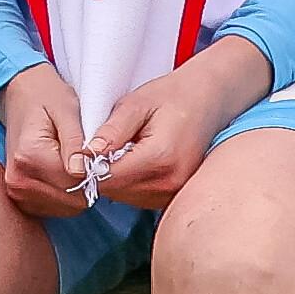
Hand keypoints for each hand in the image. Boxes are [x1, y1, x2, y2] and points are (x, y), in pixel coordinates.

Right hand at [0, 64, 105, 217]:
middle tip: (88, 157)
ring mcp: (16, 191)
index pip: (76, 182)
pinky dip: (66, 194)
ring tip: (75, 162)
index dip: (96, 172)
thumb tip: (80, 172)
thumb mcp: (67, 109)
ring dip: (78, 190)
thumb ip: (75, 142)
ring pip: (66, 207)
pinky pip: (55, 207)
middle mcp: (18, 180)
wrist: (19, 95)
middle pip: (72, 199)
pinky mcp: (19, 196)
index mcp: (29, 157)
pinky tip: (65, 172)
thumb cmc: (47, 97)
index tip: (99, 154)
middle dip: (88, 182)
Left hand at [92, 40, 270, 208]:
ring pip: (126, 197)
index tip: (84, 149)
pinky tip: (136, 161)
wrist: (210, 98)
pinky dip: (130, 183)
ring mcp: (176, 191)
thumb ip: (112, 130)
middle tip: (105, 146)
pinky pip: (140, 197)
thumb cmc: (173, 96)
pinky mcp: (176, 194)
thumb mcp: (136, 103)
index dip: (89, 166)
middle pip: (115, 191)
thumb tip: (88, 153)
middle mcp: (171, 181)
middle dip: (101, 173)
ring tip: (124, 151)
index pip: (108, 177)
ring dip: (116, 179)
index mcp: (160, 157)